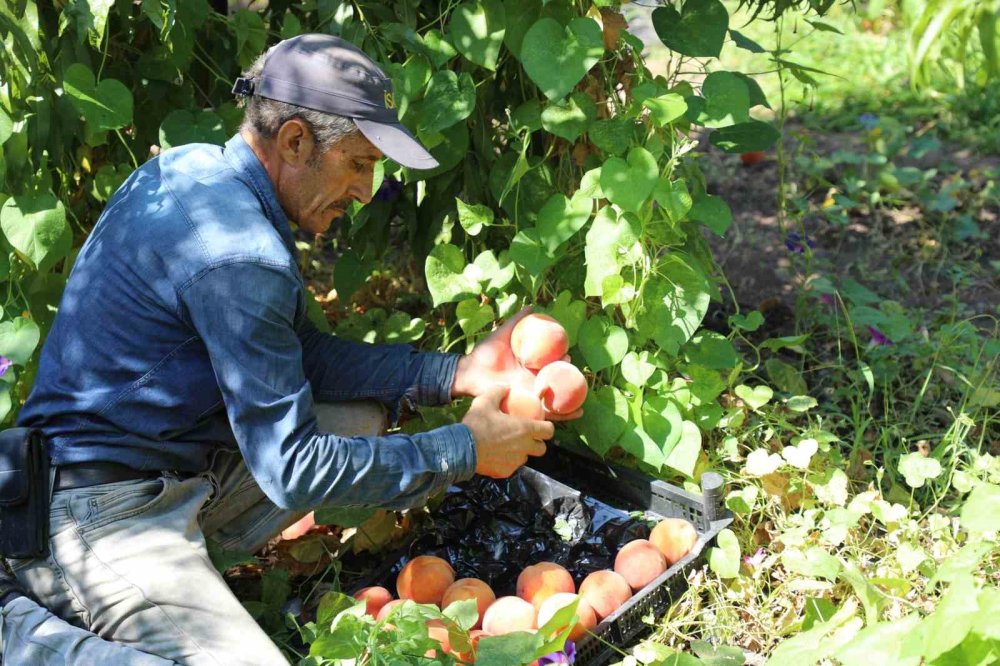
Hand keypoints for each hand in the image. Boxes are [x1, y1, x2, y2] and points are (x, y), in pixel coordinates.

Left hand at [452, 307, 582, 420]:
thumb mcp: (503, 333)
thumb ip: (517, 320)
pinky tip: (577, 413)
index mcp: (529, 365)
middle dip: (569, 379)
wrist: (471, 371)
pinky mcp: (527, 406)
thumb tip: (532, 306)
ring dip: (571, 400)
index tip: (567, 353)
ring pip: (555, 399)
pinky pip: (546, 413)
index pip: (550, 363)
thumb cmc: (485, 353)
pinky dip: (562, 414)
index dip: (561, 360)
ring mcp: (530, 394)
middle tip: (575, 372)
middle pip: (555, 381)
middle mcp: (532, 380)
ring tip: (583, 399)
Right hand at [463, 385, 553, 477]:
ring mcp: (515, 462)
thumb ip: (498, 391)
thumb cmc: (476, 424)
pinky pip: (511, 466)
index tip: (540, 424)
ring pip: (525, 458)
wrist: (461, 449)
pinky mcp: (505, 472)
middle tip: (526, 436)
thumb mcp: (485, 401)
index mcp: (525, 429)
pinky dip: (507, 461)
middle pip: (541, 449)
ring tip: (508, 445)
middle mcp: (524, 447)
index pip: (549, 431)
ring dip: (521, 452)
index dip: (547, 428)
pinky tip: (496, 455)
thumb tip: (506, 387)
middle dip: (537, 443)